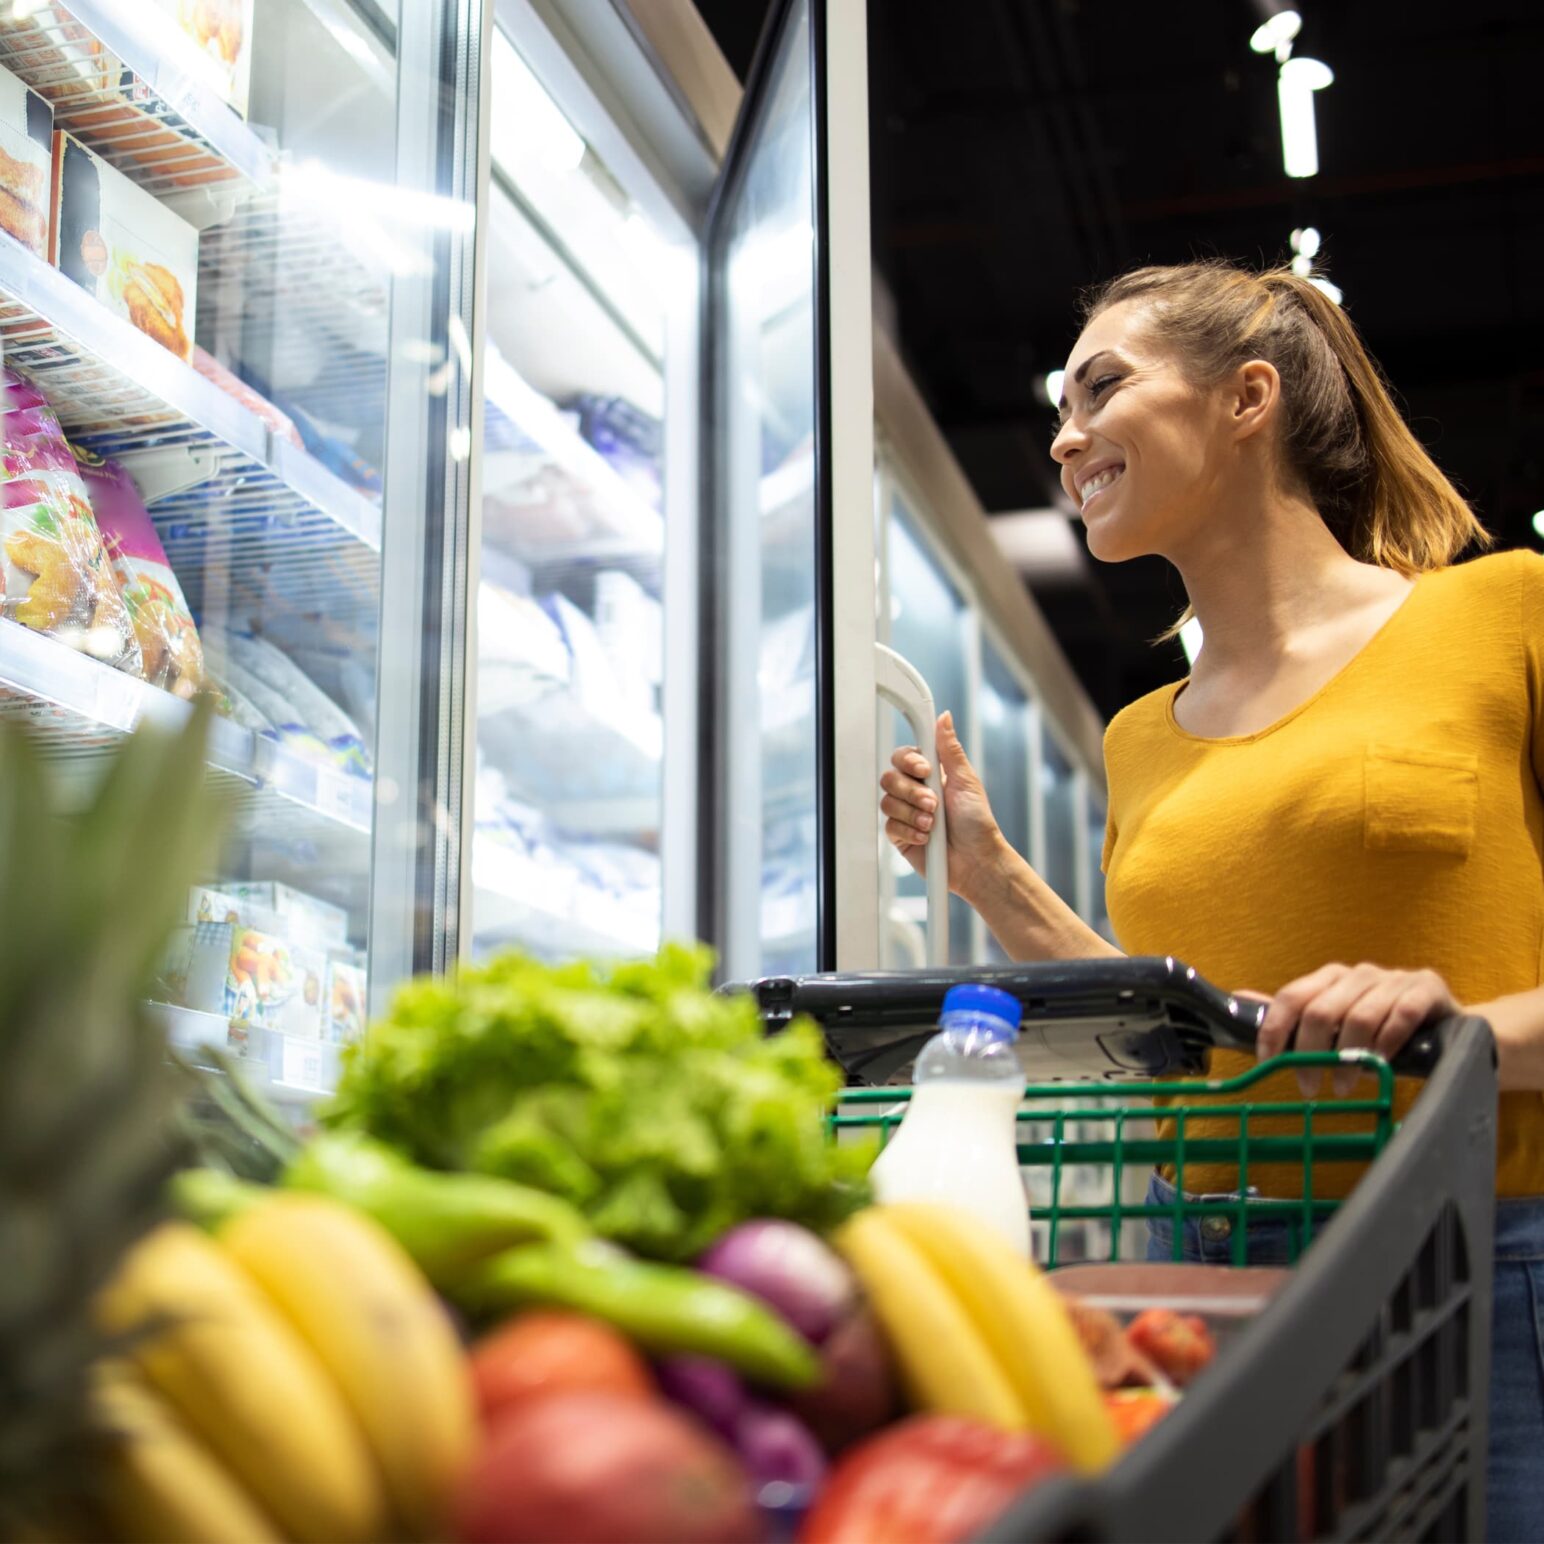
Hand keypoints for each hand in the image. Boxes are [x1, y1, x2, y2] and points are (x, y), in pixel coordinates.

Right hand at [879, 711, 1004, 900]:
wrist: (976, 861)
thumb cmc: (977, 823)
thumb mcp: (966, 780)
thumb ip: (949, 749)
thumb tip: (945, 717)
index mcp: (931, 775)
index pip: (905, 756)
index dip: (909, 760)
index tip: (924, 768)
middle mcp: (915, 791)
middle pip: (890, 777)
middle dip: (913, 792)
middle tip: (934, 803)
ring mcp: (906, 813)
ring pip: (888, 802)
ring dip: (913, 814)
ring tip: (934, 824)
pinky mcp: (900, 835)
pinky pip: (890, 826)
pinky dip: (911, 831)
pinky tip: (927, 837)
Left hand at [1254, 962, 1458, 1096]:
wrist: (1447, 1024)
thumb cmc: (1382, 1026)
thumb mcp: (1336, 1021)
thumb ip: (1294, 1014)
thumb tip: (1240, 998)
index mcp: (1330, 978)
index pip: (1291, 997)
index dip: (1275, 1031)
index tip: (1268, 1064)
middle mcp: (1358, 974)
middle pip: (1321, 1011)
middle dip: (1311, 1054)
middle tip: (1310, 1087)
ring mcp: (1393, 979)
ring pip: (1360, 1017)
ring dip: (1348, 1058)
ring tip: (1344, 1087)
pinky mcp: (1426, 988)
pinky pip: (1401, 1015)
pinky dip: (1387, 1043)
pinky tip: (1381, 1066)